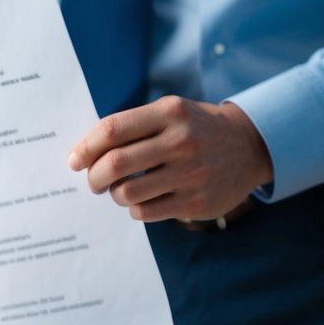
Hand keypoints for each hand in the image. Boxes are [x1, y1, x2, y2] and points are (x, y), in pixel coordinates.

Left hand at [67, 97, 272, 221]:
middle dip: (94, 176)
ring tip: (120, 191)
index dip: (86, 148)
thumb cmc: (196, 130)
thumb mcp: (170, 113)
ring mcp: (190, 173)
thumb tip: (84, 153)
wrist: (249, 147)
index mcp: (169, 112)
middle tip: (94, 181)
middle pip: (115, 163)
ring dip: (114, 195)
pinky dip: (134, 209)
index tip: (75, 160)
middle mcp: (181, 140)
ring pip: (127, 192)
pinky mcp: (196, 201)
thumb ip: (133, 126)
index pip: (112, 130)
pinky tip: (142, 201)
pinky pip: (145, 212)